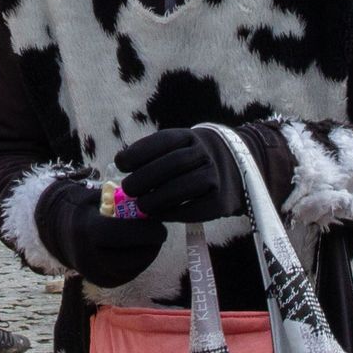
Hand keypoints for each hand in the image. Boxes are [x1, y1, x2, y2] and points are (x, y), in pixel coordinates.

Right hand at [34, 183, 167, 286]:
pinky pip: (129, 274)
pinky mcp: (102, 282)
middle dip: (151, 245)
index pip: (120, 234)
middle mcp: (88, 256)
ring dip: (148, 254)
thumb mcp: (98, 198)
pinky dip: (140, 263)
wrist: (60, 232)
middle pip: (129, 256)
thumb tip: (152, 202)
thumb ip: (122, 202)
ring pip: (132, 268)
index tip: (161, 226)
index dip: (144, 231)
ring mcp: (94, 273)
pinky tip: (142, 249)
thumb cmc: (85, 209)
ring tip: (152, 240)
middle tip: (161, 233)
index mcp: (85, 230)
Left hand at [113, 128, 246, 223]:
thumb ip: (152, 155)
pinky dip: (171, 213)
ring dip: (156, 198)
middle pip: (172, 164)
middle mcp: (205, 153)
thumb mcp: (177, 147)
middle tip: (127, 188)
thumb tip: (119, 166)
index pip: (163, 141)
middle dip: (145, 177)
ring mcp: (215, 176)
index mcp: (190, 137)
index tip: (120, 163)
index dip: (138, 152)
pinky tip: (158, 215)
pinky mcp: (219, 201)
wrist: (233, 171)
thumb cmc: (191, 161)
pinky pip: (192, 209)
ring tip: (140, 205)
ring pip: (182, 187)